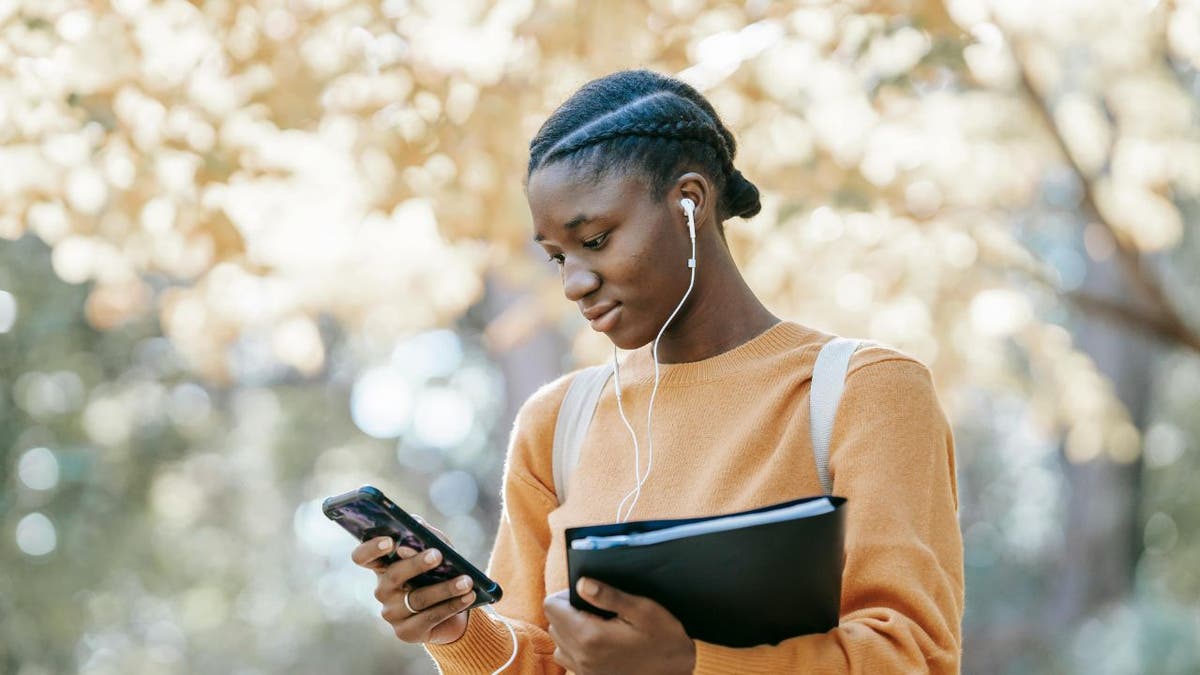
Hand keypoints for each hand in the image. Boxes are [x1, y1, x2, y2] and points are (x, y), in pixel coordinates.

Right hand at [350, 519, 473, 644]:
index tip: (389, 541)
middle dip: (417, 564)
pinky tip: (468, 597)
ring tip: (467, 580)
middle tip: (438, 555)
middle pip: (393, 575)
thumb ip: (425, 534)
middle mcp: (382, 590)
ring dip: (445, 588)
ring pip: (417, 598)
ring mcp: (391, 613)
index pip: (362, 557)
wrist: (454, 607)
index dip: (371, 549)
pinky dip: (452, 605)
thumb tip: (417, 524)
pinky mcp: (406, 632)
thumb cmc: (440, 571)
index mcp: (383, 566)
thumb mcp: (436, 548)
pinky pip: (430, 617)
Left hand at [543, 578, 695, 674]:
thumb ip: (609, 595)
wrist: (678, 671)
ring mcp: (584, 671)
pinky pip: (569, 660)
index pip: (551, 606)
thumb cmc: (664, 638)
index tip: (587, 595)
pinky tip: (598, 643)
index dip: (565, 594)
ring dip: (570, 630)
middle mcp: (581, 656)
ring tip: (596, 625)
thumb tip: (581, 583)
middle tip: (595, 608)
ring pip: (558, 643)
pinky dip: (576, 648)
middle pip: (553, 623)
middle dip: (568, 611)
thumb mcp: (643, 609)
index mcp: (590, 636)